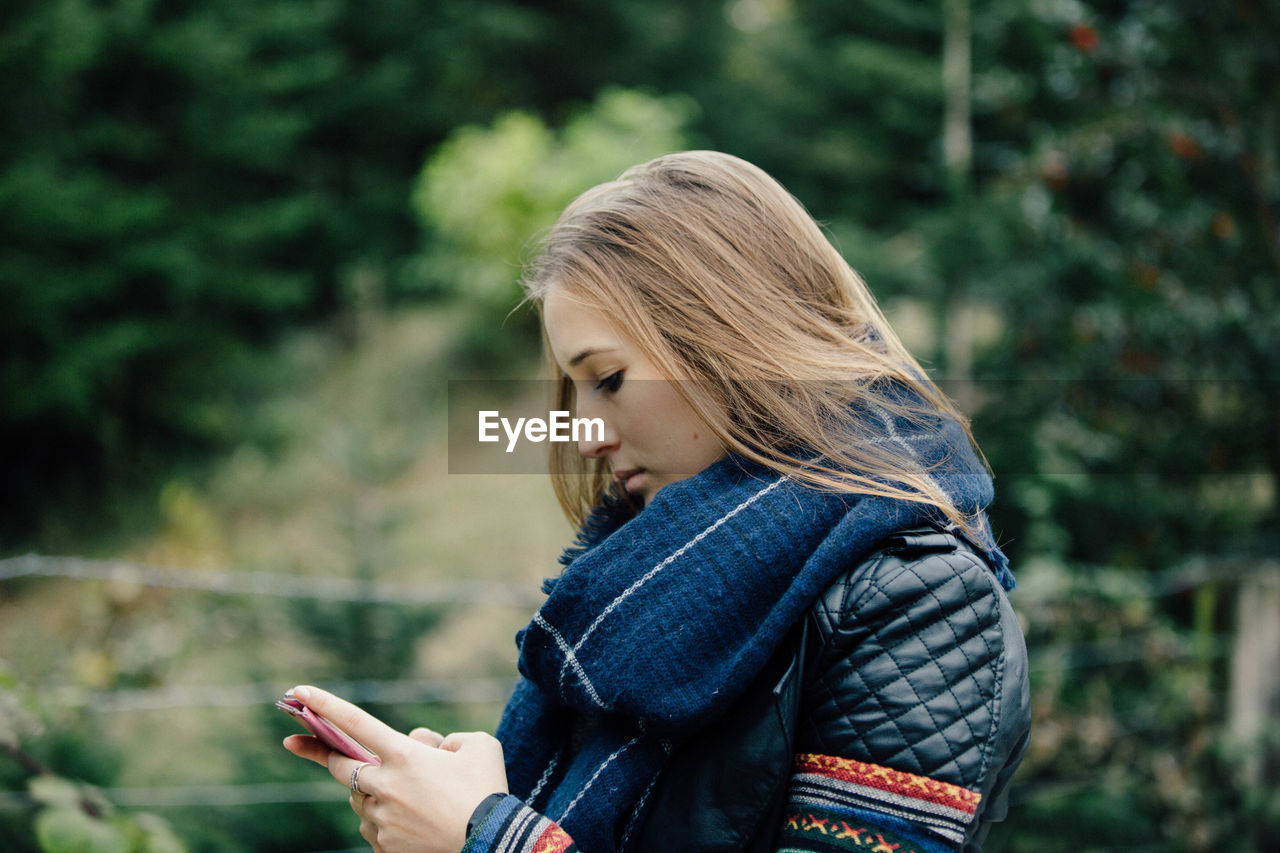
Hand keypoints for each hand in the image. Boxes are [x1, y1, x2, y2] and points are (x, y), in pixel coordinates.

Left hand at [282, 685, 507, 852]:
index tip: (300, 692)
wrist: (493, 843)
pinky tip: (413, 823)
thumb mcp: (478, 746)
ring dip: (372, 792)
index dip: (326, 705)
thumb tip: (427, 749)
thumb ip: (447, 739)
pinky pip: (372, 828)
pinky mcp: (384, 846)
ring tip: (410, 798)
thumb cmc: (488, 791)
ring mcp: (381, 819)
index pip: (357, 723)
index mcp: (405, 756)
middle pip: (340, 766)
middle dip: (323, 754)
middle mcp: (385, 786)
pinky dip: (385, 821)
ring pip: (359, 799)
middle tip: (300, 744)